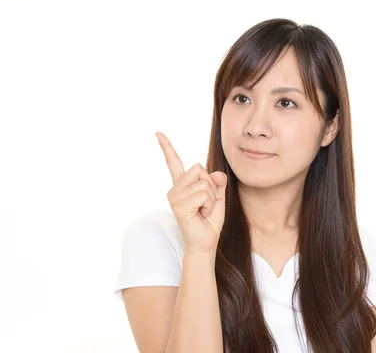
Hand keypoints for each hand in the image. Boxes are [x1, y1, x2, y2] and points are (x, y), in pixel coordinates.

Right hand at [156, 131, 227, 252]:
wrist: (205, 243)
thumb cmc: (209, 222)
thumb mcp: (217, 197)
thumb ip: (217, 183)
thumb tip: (216, 174)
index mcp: (181, 185)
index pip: (174, 162)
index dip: (167, 147)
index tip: (158, 133)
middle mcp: (174, 189)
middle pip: (200, 169)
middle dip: (210, 185)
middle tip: (206, 204)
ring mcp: (174, 197)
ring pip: (204, 183)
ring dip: (211, 198)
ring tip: (203, 211)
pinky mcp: (179, 206)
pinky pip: (204, 194)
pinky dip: (209, 204)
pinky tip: (201, 214)